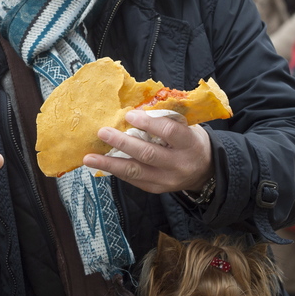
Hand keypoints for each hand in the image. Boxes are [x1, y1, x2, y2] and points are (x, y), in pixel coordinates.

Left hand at [82, 110, 212, 193]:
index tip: (129, 115)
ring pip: (135, 172)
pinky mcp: (156, 188)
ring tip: (89, 158)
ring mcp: (167, 179)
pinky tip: (99, 164)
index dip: (149, 123)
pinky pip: (133, 180)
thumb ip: (165, 118)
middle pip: (148, 154)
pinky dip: (115, 171)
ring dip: (109, 164)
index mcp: (189, 143)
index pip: (169, 132)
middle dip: (122, 143)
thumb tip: (133, 107)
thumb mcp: (187, 126)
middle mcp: (178, 163)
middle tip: (102, 132)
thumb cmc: (189, 141)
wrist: (205, 171)